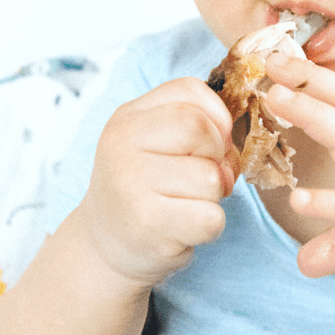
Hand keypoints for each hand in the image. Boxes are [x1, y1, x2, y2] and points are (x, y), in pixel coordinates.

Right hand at [77, 78, 240, 286]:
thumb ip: (194, 122)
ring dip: (213, 196)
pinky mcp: (147, 225)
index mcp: (129, 116)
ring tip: (187, 203)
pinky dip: (210, 227)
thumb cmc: (143, 185)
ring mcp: (131, 185)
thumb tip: (229, 141)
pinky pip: (210, 218)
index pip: (189, 91)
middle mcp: (122, 145)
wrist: (105, 243)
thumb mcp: (155, 139)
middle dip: (218, 156)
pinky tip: (184, 227)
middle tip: (204, 176)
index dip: (217, 116)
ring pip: (211, 178)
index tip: (212, 140)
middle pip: (201, 130)